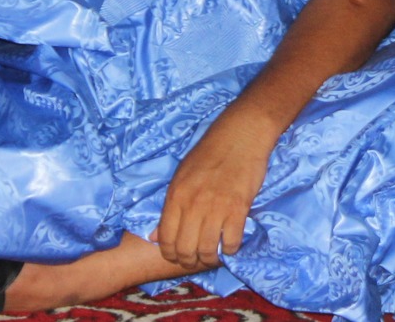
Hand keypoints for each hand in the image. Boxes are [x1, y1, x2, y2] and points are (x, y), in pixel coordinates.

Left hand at [155, 105, 274, 270]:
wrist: (240, 134)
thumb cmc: (209, 152)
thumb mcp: (181, 175)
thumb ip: (170, 207)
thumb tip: (154, 237)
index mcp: (176, 195)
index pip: (165, 238)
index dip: (170, 254)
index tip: (177, 256)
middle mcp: (193, 204)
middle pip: (185, 250)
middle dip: (189, 261)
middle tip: (196, 259)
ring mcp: (216, 207)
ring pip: (207, 250)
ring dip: (210, 258)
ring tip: (213, 255)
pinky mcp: (238, 208)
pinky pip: (231, 242)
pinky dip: (230, 248)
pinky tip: (229, 242)